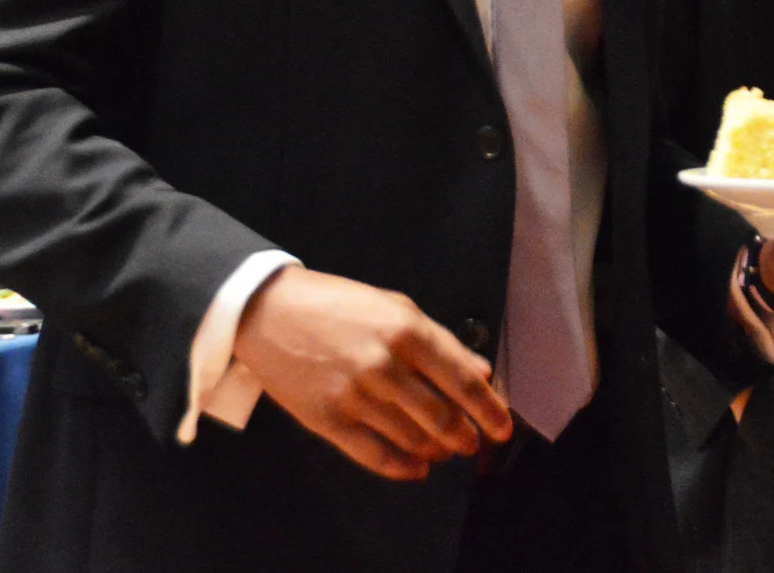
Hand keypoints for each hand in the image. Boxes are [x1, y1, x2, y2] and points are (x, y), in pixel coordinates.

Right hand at [232, 266, 512, 482]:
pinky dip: (402, 467)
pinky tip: (417, 468)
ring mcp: (354, 395)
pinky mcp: (327, 420)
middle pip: (441, 416)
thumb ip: (443, 342)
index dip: (489, 409)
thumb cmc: (339, 306)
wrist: (270, 313)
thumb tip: (482, 372)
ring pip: (411, 439)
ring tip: (446, 451)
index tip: (503, 427)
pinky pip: (373, 455)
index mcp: (408, 332)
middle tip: (474, 444)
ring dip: (437, 451)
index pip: (463, 381)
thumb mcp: (398, 308)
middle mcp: (384, 366)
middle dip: (465, 437)